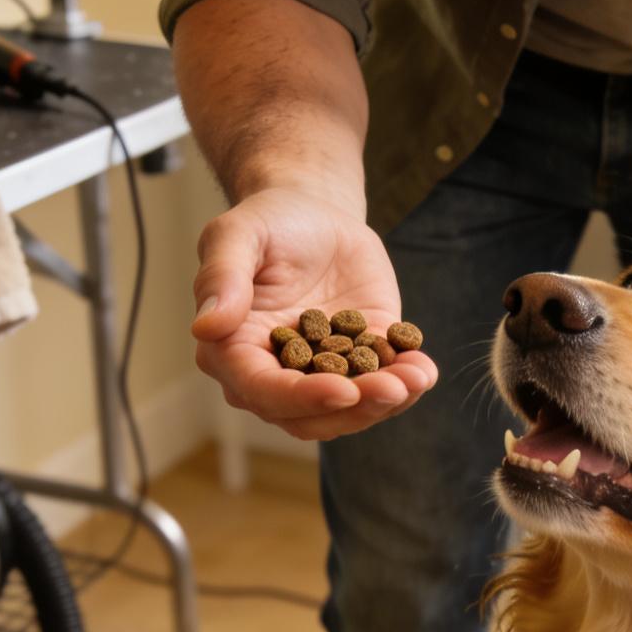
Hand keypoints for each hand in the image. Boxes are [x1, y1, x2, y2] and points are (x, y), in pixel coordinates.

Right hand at [192, 187, 438, 440]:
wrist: (314, 216)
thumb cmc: (267, 223)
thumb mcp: (236, 235)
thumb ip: (221, 278)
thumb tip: (206, 326)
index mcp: (233, 352)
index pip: (263, 391)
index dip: (301, 397)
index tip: (342, 390)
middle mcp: (274, 374)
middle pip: (310, 415)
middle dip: (354, 408)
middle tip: (393, 388)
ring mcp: (321, 373)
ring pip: (350, 410)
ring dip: (386, 401)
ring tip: (416, 378)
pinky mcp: (361, 362)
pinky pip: (383, 384)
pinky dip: (406, 382)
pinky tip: (425, 369)